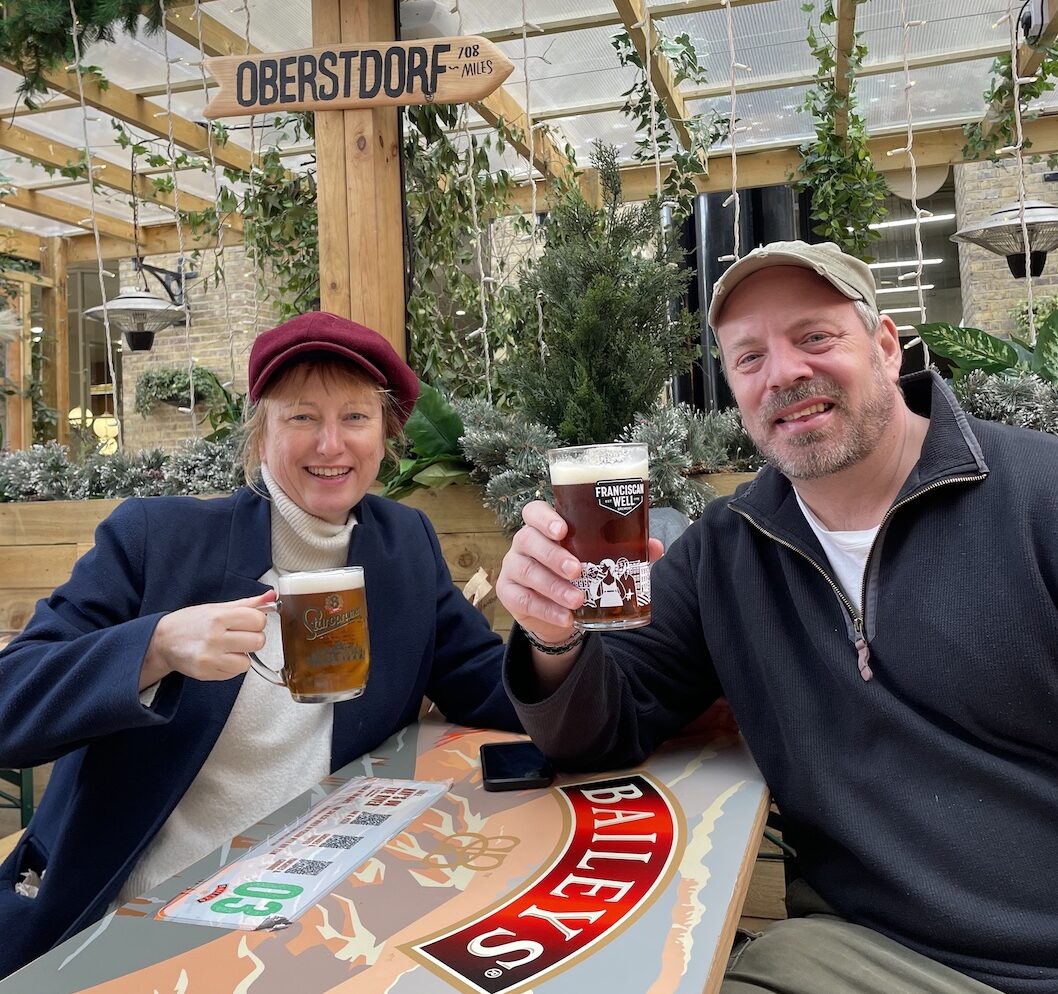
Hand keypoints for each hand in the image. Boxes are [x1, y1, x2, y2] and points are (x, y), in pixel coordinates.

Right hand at [140, 590, 276, 689]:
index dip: (256, 622)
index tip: (247, 622)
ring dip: (242, 655)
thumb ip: (247, 604)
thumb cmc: (190, 622)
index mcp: (219, 617)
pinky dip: (231, 666)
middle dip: (252, 638)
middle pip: (258, 641)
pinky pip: (235, 673)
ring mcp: (210, 658)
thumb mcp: (217, 607)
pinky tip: (219, 657)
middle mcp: (214, 638)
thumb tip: (271, 596)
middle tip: (238, 635)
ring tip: (227, 648)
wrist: (163, 641)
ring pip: (248, 661)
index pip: (258, 620)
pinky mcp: (207, 673)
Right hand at [496, 501, 663, 645]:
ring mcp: (513, 567)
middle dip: (553, 555)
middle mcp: (524, 543)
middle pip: (528, 540)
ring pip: (526, 571)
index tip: (562, 530)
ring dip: (553, 586)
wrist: (559, 613)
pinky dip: (546, 609)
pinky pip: (522, 599)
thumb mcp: (599, 560)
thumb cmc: (580, 574)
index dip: (544, 518)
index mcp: (545, 528)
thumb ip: (625, 550)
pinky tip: (565, 618)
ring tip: (577, 599)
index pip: (534, 512)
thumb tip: (655, 546)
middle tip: (577, 570)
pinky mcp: (509, 593)